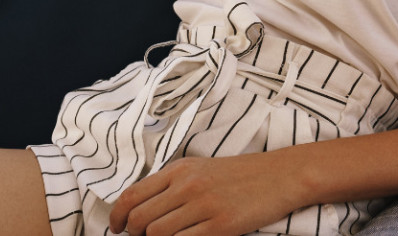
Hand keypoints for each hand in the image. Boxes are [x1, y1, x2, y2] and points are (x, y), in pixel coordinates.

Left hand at [109, 154, 304, 235]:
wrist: (281, 175)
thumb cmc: (240, 175)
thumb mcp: (201, 169)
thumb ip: (172, 185)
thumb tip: (142, 210)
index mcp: (179, 169)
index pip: (132, 195)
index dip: (117, 217)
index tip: (118, 228)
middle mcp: (187, 185)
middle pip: (141, 220)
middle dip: (135, 235)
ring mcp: (204, 206)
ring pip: (158, 234)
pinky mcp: (221, 225)